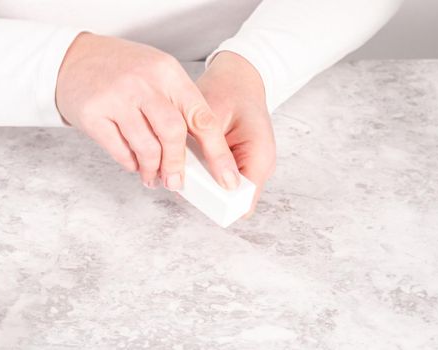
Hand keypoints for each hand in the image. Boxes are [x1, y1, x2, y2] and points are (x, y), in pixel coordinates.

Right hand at [56, 33, 240, 190]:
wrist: (73, 58)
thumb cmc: (121, 70)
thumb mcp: (156, 73)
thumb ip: (178, 104)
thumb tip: (202, 151)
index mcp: (167, 72)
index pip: (201, 117)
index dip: (217, 152)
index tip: (227, 178)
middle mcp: (144, 83)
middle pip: (173, 134)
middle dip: (178, 165)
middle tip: (177, 183)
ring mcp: (117, 98)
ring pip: (146, 147)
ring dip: (152, 170)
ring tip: (153, 177)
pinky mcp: (93, 114)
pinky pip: (119, 151)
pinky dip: (131, 164)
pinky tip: (134, 164)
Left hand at [196, 51, 275, 216]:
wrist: (240, 76)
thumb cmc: (230, 90)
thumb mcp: (212, 117)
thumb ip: (205, 148)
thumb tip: (189, 176)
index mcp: (259, 158)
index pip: (240, 203)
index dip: (214, 201)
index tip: (190, 188)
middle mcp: (258, 168)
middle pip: (230, 201)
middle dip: (203, 192)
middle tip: (178, 174)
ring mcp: (250, 166)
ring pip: (222, 191)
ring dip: (201, 183)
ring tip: (180, 164)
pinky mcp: (239, 162)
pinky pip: (219, 177)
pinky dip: (203, 172)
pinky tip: (187, 159)